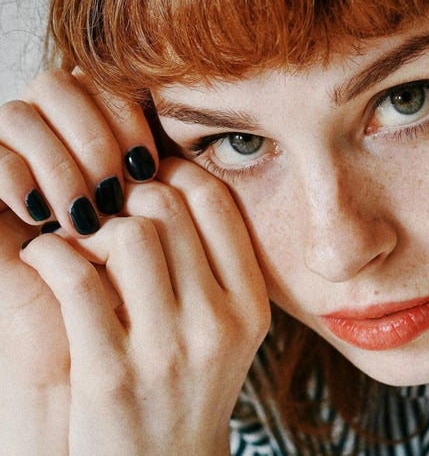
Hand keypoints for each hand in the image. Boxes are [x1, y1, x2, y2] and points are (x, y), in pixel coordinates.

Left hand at [20, 158, 269, 454]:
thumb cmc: (186, 391)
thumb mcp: (227, 332)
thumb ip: (213, 268)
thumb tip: (169, 183)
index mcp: (249, 307)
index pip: (216, 203)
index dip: (174, 172)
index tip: (146, 178)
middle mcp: (217, 323)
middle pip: (169, 208)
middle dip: (127, 194)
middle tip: (105, 208)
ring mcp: (167, 350)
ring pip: (128, 235)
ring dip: (91, 227)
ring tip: (77, 241)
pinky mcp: (110, 373)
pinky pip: (77, 280)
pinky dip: (51, 255)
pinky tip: (44, 259)